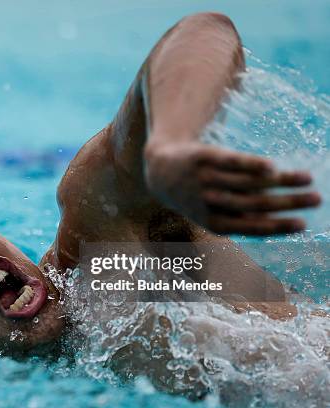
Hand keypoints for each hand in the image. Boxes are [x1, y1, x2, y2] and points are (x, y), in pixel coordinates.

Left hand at [144, 141, 320, 234]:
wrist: (162, 172)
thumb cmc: (199, 197)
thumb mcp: (214, 214)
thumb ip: (242, 218)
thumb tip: (281, 224)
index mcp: (214, 222)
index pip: (252, 227)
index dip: (278, 226)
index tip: (304, 224)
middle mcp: (210, 202)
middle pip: (255, 203)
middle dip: (289, 202)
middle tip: (317, 199)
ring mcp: (206, 179)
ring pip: (248, 182)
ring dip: (281, 181)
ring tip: (307, 178)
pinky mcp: (204, 158)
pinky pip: (231, 162)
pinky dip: (251, 165)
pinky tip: (272, 167)